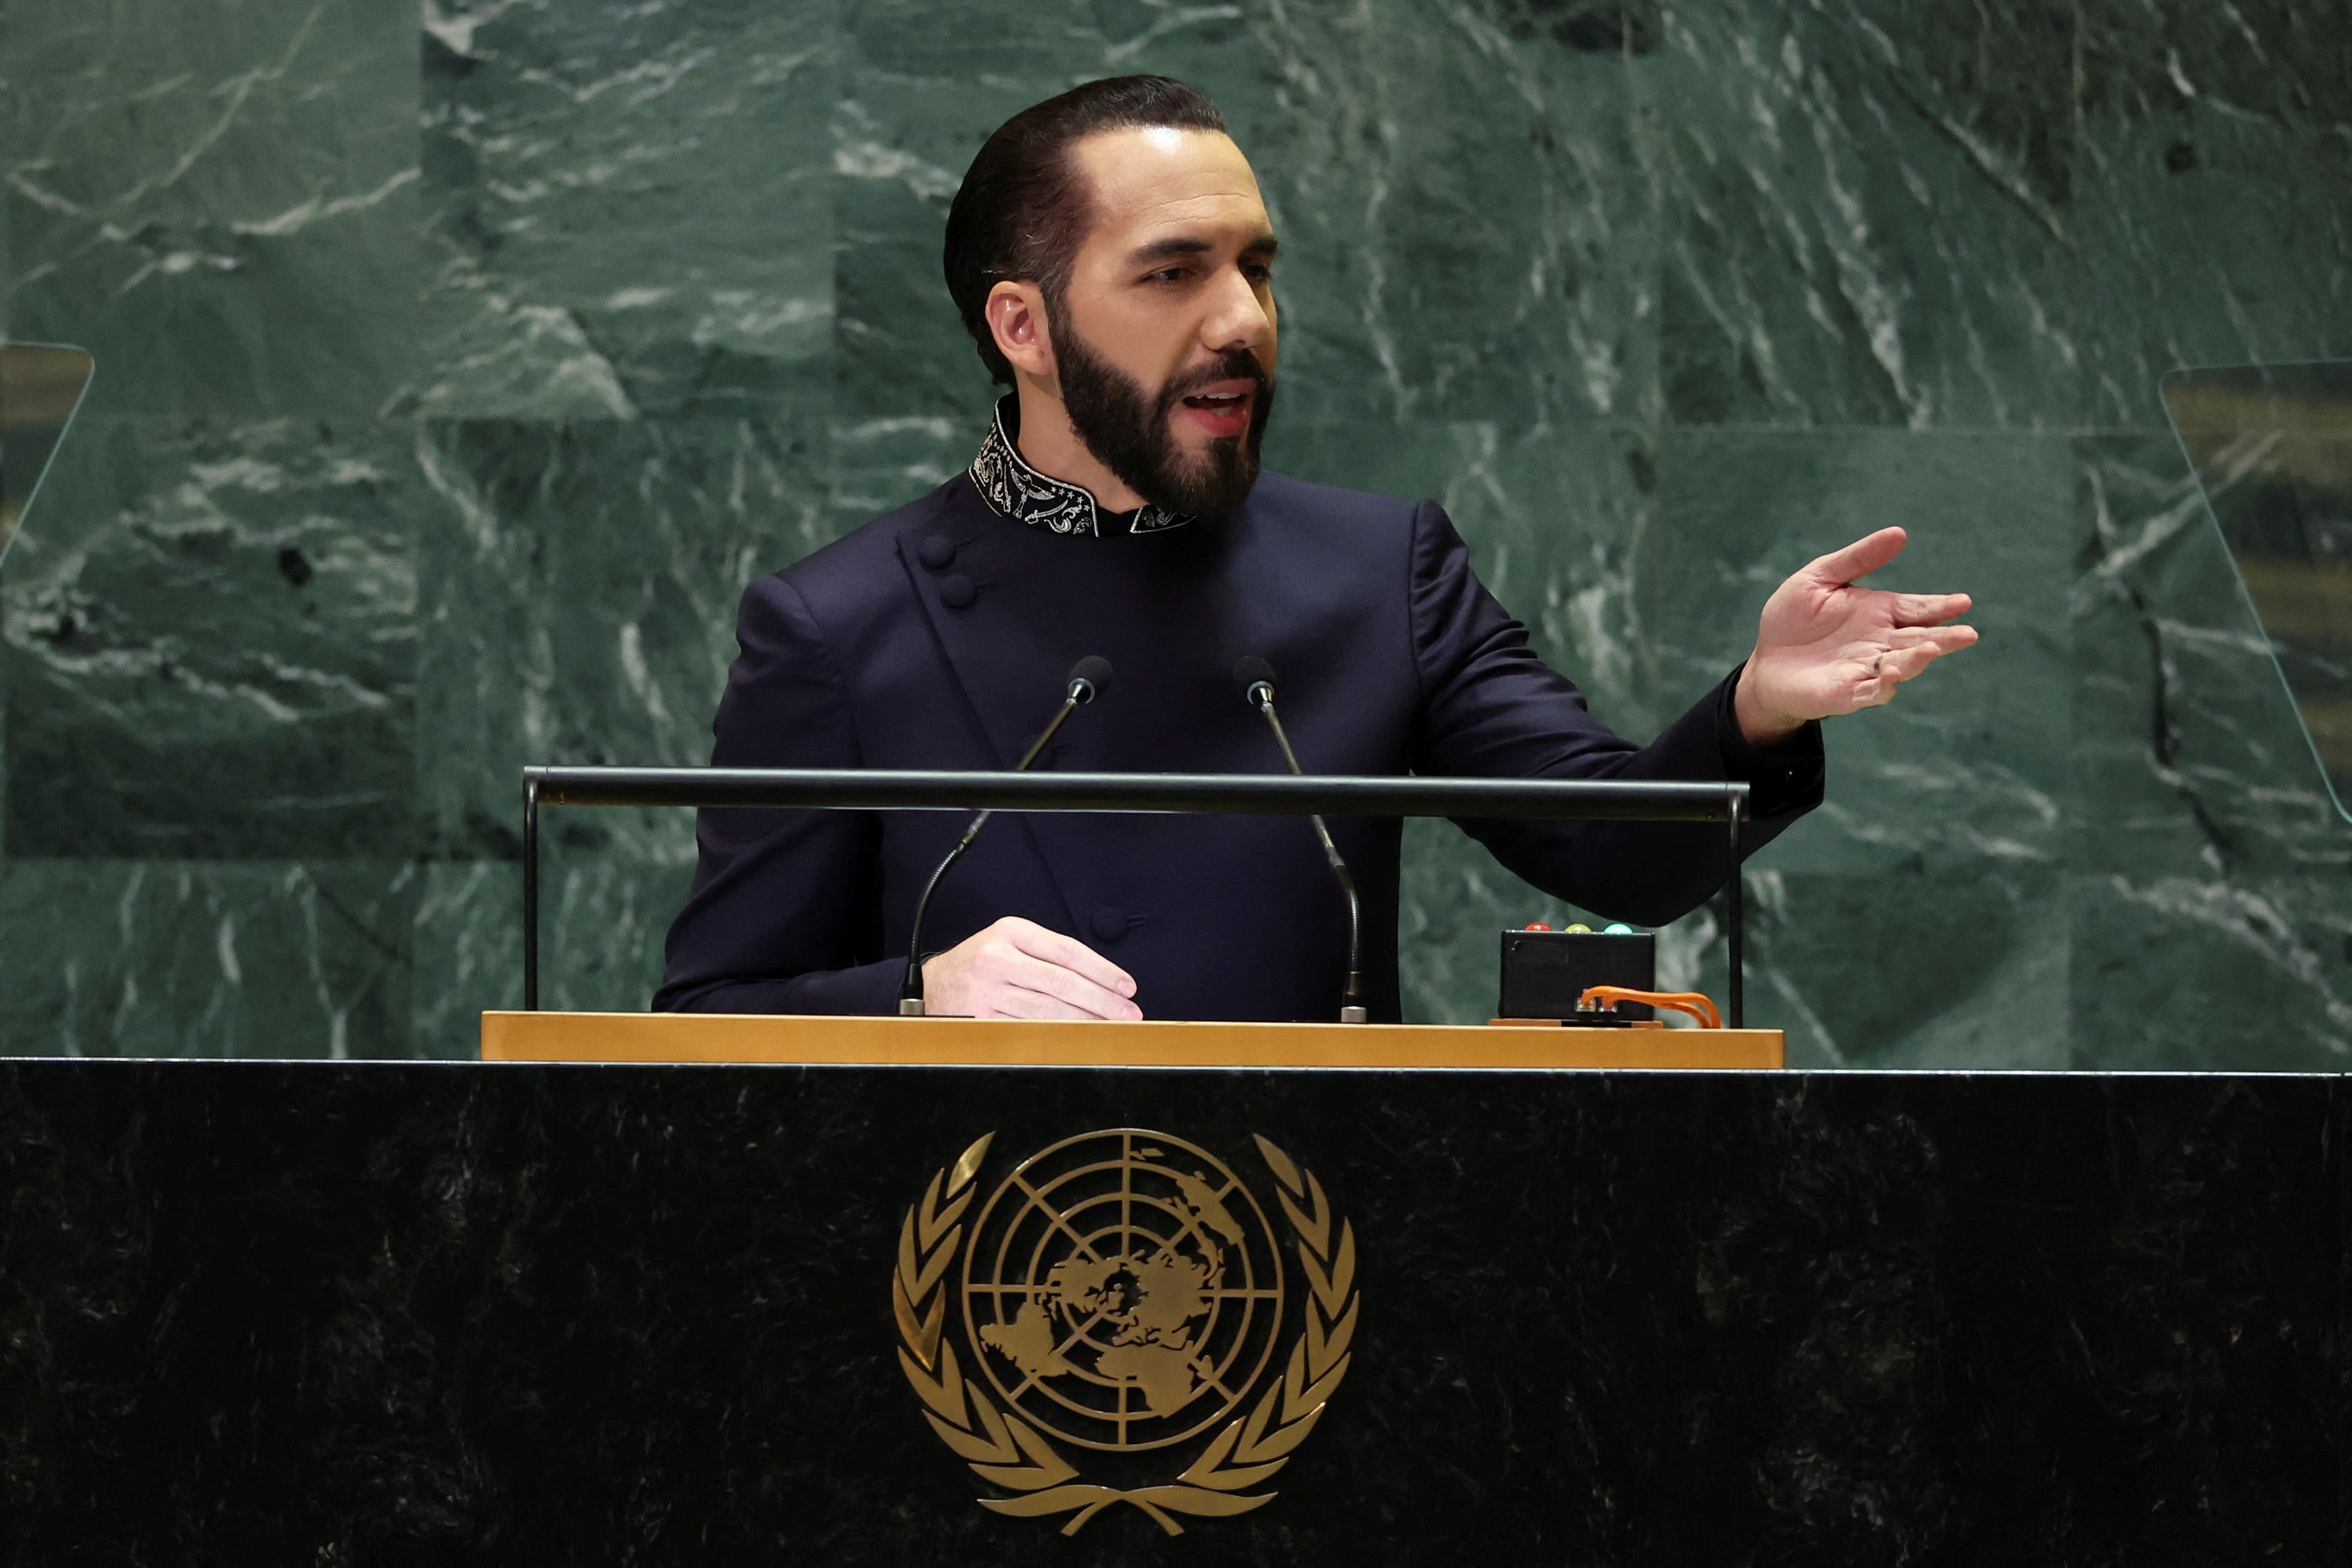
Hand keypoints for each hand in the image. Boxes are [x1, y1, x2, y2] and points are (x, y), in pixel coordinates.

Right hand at [922, 916, 1141, 1020]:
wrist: (933, 984)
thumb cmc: (982, 963)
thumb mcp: (1010, 942)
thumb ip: (1048, 954)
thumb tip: (1101, 981)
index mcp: (1010, 931)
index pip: (1068, 951)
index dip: (1103, 970)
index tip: (1127, 987)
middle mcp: (997, 958)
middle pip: (1062, 982)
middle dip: (1102, 1001)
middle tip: (1129, 1013)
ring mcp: (987, 991)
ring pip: (1048, 1010)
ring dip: (1086, 1022)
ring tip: (1111, 1028)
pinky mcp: (981, 1019)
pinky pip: (1027, 1030)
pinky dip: (1057, 1037)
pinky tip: (1077, 1039)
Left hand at [1734, 527, 1977, 744]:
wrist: (1765, 661)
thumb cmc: (1793, 619)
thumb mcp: (1820, 579)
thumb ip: (1858, 558)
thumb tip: (1900, 532)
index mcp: (1880, 612)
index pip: (1918, 608)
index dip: (1940, 606)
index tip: (1963, 601)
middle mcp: (1880, 642)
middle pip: (1920, 639)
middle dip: (1945, 637)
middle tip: (1968, 633)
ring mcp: (1867, 669)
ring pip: (1903, 666)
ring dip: (1919, 659)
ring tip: (1933, 648)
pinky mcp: (1848, 693)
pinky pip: (1872, 692)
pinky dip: (1884, 685)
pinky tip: (1892, 674)